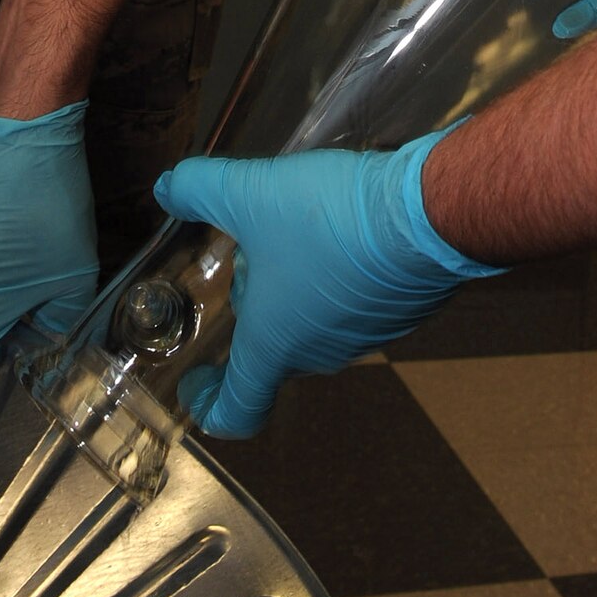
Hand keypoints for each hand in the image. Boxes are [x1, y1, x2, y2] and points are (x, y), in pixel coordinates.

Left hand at [154, 131, 501, 438]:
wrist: (428, 213)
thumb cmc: (330, 220)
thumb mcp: (252, 192)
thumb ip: (200, 189)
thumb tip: (168, 187)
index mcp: (275, 344)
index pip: (235, 409)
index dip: (208, 402)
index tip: (196, 379)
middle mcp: (321, 353)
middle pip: (275, 347)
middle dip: (257, 304)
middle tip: (253, 250)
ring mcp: (368, 336)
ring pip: (318, 321)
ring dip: (302, 285)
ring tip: (302, 224)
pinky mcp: (405, 311)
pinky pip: (360, 303)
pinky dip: (344, 275)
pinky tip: (347, 226)